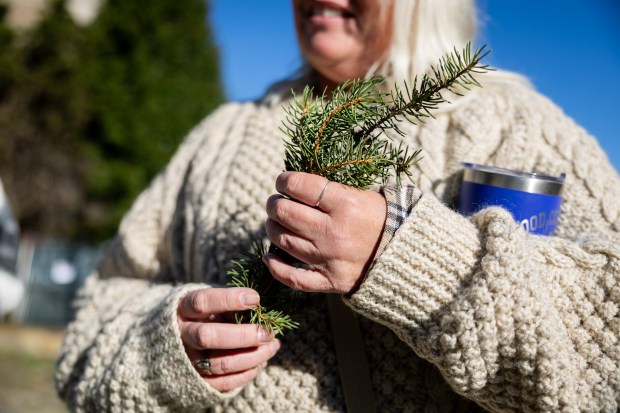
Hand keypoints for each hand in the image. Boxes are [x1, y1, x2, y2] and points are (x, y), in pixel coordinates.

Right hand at [177, 287, 279, 392]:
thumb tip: (260, 309)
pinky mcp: (197, 381)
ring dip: (252, 356)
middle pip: (208, 337)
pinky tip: (261, 362)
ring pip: (220, 363)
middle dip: (243, 335)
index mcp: (184, 309)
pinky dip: (246, 373)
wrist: (183, 338)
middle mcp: (182, 336)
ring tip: (273, 346)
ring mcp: (187, 361)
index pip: (202, 302)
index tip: (255, 298)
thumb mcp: (216, 302)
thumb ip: (232, 304)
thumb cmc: (209, 313)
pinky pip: (224, 383)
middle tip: (268, 332)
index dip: (228, 299)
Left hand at [263, 171, 385, 293]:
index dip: (284, 180)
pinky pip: (293, 277)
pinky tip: (269, 256)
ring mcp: (330, 258)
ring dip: (272, 228)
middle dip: (274, 204)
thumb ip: (331, 190)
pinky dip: (276, 267)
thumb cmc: (382, 219)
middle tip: (276, 202)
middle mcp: (334, 231)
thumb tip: (296, 184)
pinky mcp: (330, 281)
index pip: (299, 186)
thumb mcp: (363, 195)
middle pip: (285, 212)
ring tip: (275, 222)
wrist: (408, 254)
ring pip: (284, 240)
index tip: (282, 181)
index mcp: (346, 204)